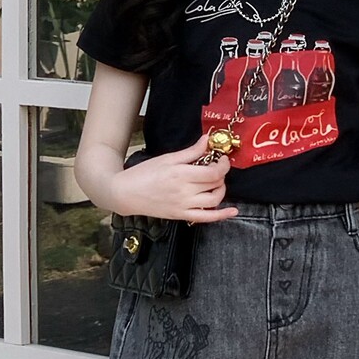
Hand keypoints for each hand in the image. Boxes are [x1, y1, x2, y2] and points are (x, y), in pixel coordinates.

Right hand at [110, 132, 239, 222]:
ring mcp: (184, 206)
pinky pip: (206, 218)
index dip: (223, 165)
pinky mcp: (181, 216)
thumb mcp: (167, 158)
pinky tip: (233, 212)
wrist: (126, 193)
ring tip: (216, 183)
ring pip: (214, 200)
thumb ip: (191, 152)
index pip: (214, 172)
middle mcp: (185, 192)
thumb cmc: (144, 174)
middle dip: (221, 174)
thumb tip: (207, 140)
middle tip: (216, 168)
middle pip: (215, 184)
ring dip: (221, 190)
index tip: (222, 159)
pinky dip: (221, 216)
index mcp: (181, 174)